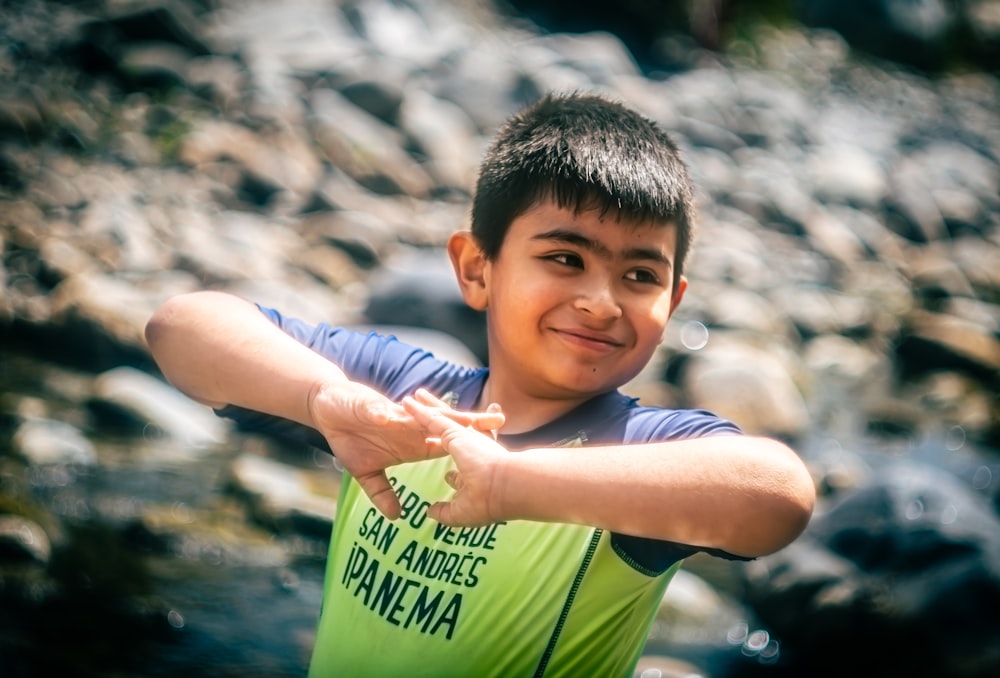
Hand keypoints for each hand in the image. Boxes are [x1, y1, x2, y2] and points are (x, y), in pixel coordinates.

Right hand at [309, 383, 505, 519]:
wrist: (330, 410)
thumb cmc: (351, 438)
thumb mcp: (365, 472)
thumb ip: (382, 492)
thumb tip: (397, 517)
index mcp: (414, 441)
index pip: (448, 443)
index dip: (469, 445)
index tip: (494, 451)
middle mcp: (411, 427)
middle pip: (446, 424)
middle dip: (472, 422)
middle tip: (499, 420)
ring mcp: (396, 416)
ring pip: (424, 414)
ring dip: (444, 414)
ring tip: (466, 414)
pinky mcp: (374, 408)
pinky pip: (385, 413)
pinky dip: (391, 416)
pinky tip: (400, 418)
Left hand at [402, 388, 509, 526]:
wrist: (506, 488)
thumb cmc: (489, 503)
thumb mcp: (462, 512)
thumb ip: (444, 511)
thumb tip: (429, 512)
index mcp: (473, 466)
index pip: (455, 455)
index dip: (444, 451)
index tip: (436, 451)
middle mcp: (470, 447)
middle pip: (448, 429)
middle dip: (437, 417)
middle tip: (427, 405)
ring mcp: (464, 437)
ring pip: (441, 418)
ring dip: (427, 407)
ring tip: (416, 395)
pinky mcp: (456, 431)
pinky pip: (432, 419)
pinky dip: (418, 411)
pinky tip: (407, 402)